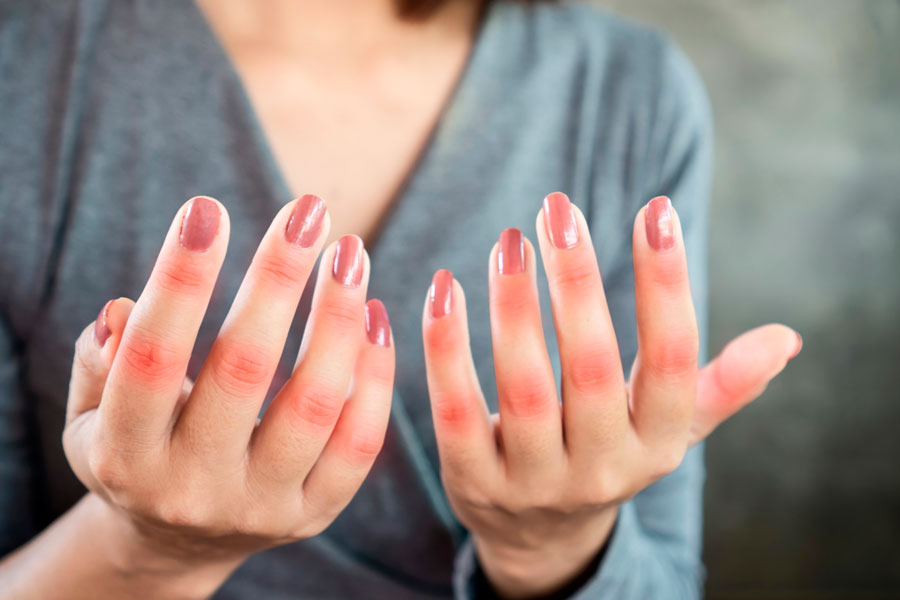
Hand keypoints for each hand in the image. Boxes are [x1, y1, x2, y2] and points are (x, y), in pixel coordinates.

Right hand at [64, 195, 393, 595]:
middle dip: (278, 278)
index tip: (208, 207)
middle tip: (309, 209)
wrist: (178, 539)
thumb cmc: (137, 450)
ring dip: (338, 316)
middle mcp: (194, 488)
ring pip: (315, 403)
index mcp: (126, 459)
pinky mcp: (314, 511)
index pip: (150, 359)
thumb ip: (100, 364)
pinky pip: (360, 440)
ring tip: (350, 251)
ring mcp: (262, 506)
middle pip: (244, 370)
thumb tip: (125, 311)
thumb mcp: (92, 417)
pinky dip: (374, 373)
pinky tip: (373, 315)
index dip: (180, 281)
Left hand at [422, 193, 800, 597]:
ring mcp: (534, 480)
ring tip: (509, 242)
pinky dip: (447, 348)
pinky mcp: (474, 480)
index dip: (667, 285)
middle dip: (578, 282)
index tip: (656, 211)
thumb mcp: (667, 429)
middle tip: (558, 208)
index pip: (672, 361)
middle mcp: (602, 468)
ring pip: (523, 388)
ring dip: (513, 307)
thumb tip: (785, 340)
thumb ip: (719, 385)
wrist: (539, 534)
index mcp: (656, 444)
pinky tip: (445, 289)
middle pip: (592, 368)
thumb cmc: (608, 451)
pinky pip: (456, 411)